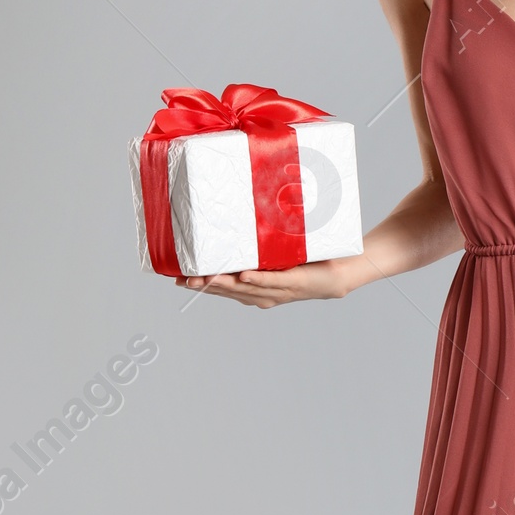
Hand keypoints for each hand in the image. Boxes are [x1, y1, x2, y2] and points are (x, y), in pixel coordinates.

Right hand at [176, 260, 351, 308]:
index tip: (177, 278)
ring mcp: (277, 290)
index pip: (223, 288)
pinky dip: (258, 279)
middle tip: (182, 279)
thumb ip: (256, 246)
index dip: (201, 284)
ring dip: (225, 284)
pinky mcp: (294, 282)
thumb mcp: (274, 255)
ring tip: (204, 278)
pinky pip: (273, 280)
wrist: (337, 275)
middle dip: (205, 286)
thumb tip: (235, 219)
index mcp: (254, 290)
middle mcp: (262, 294)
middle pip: (229, 291)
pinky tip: (244, 275)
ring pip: (246, 288)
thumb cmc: (305, 264)